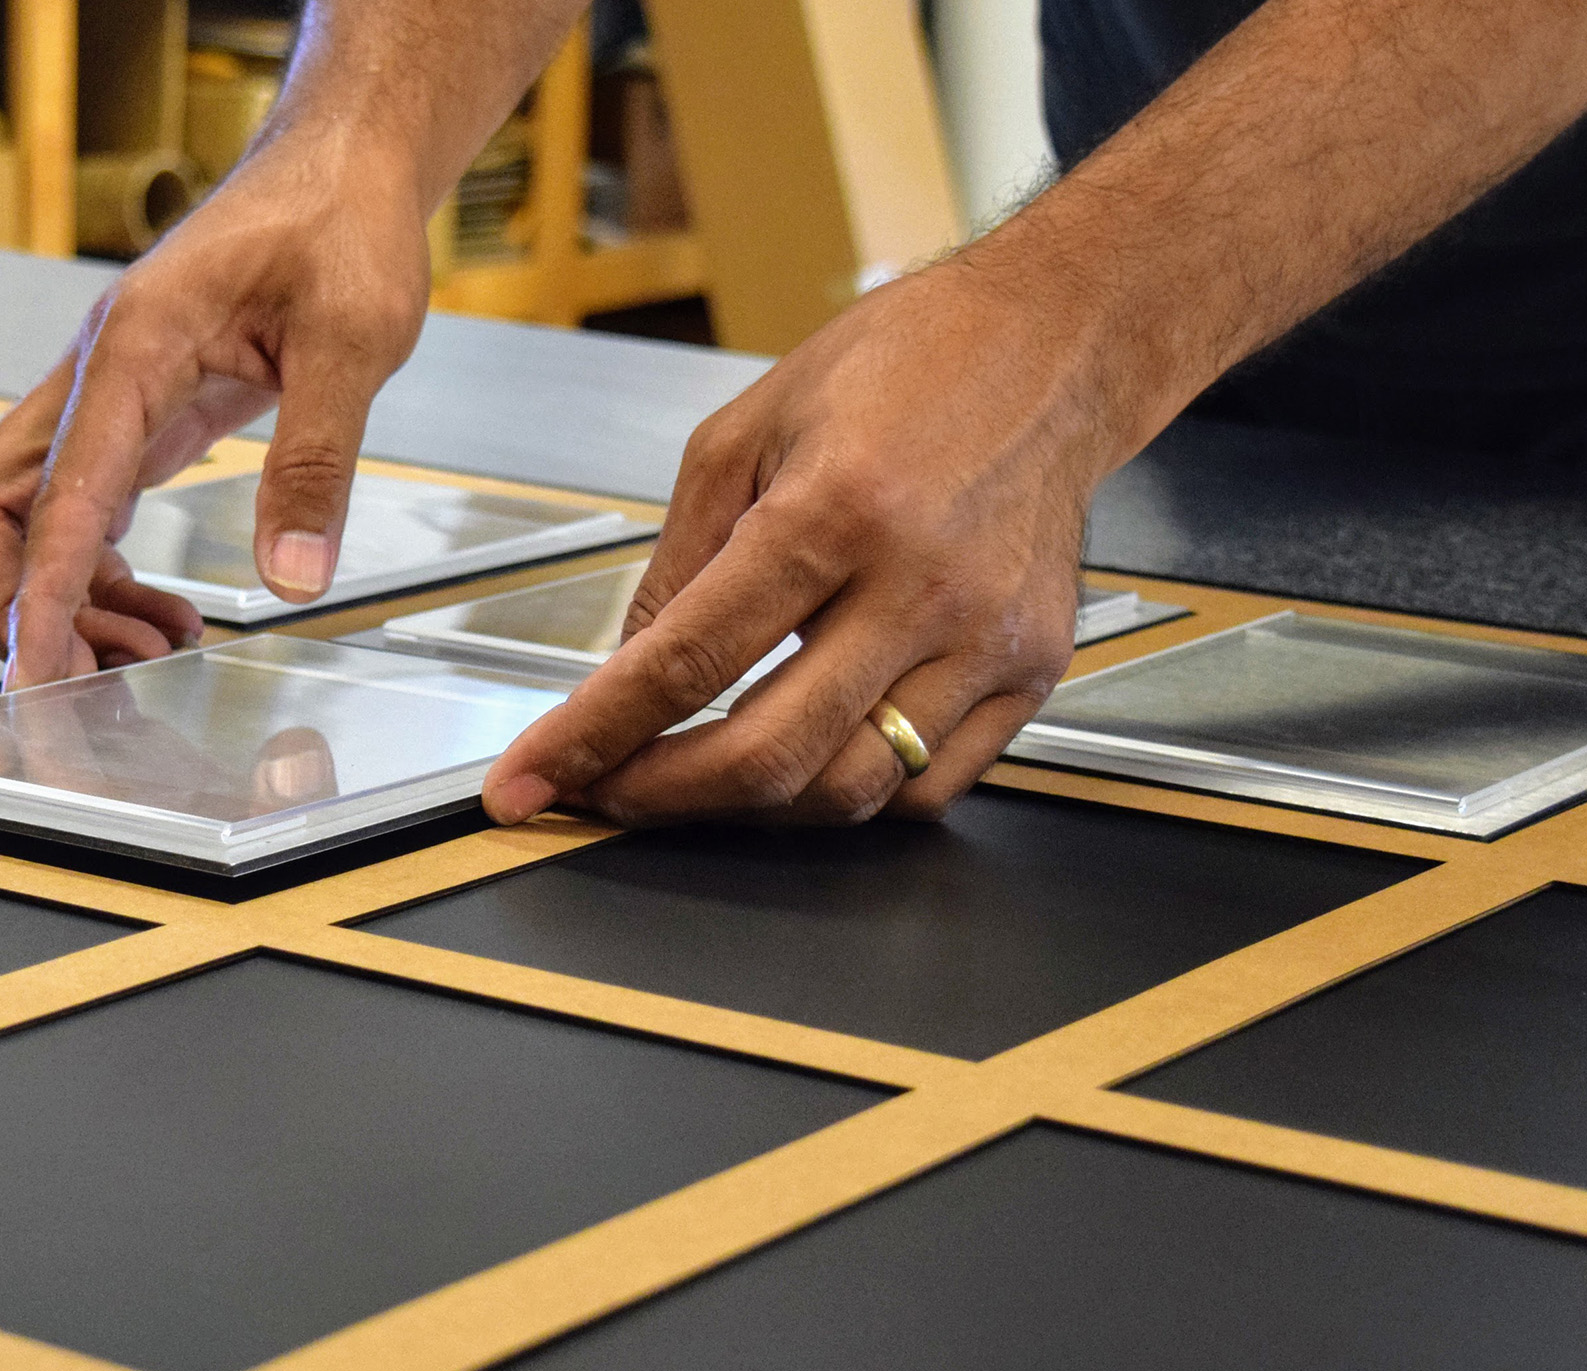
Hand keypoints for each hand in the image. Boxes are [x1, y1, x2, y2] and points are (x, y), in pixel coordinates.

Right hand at [0, 144, 435, 688]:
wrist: (342, 164)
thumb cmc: (341, 220)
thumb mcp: (355, 338)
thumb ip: (315, 460)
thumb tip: (292, 573)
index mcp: (132, 345)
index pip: (57, 492)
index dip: (40, 590)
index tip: (36, 667)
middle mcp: (98, 372)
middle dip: (14, 600)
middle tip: (83, 675)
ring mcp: (107, 394)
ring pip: (26, 514)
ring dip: (64, 596)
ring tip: (153, 648)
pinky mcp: (135, 413)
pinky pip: (80, 507)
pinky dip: (100, 572)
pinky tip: (163, 609)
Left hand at [481, 259, 1115, 828]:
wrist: (1055, 343)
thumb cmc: (903, 365)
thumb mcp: (745, 430)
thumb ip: (677, 561)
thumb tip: (623, 674)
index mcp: (834, 510)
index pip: (686, 662)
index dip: (593, 736)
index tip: (530, 780)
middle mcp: (920, 585)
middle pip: (770, 755)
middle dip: (660, 796)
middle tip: (602, 792)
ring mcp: (988, 638)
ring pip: (850, 791)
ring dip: (750, 810)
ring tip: (691, 778)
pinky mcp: (1033, 670)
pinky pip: (928, 788)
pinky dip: (847, 795)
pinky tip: (802, 759)